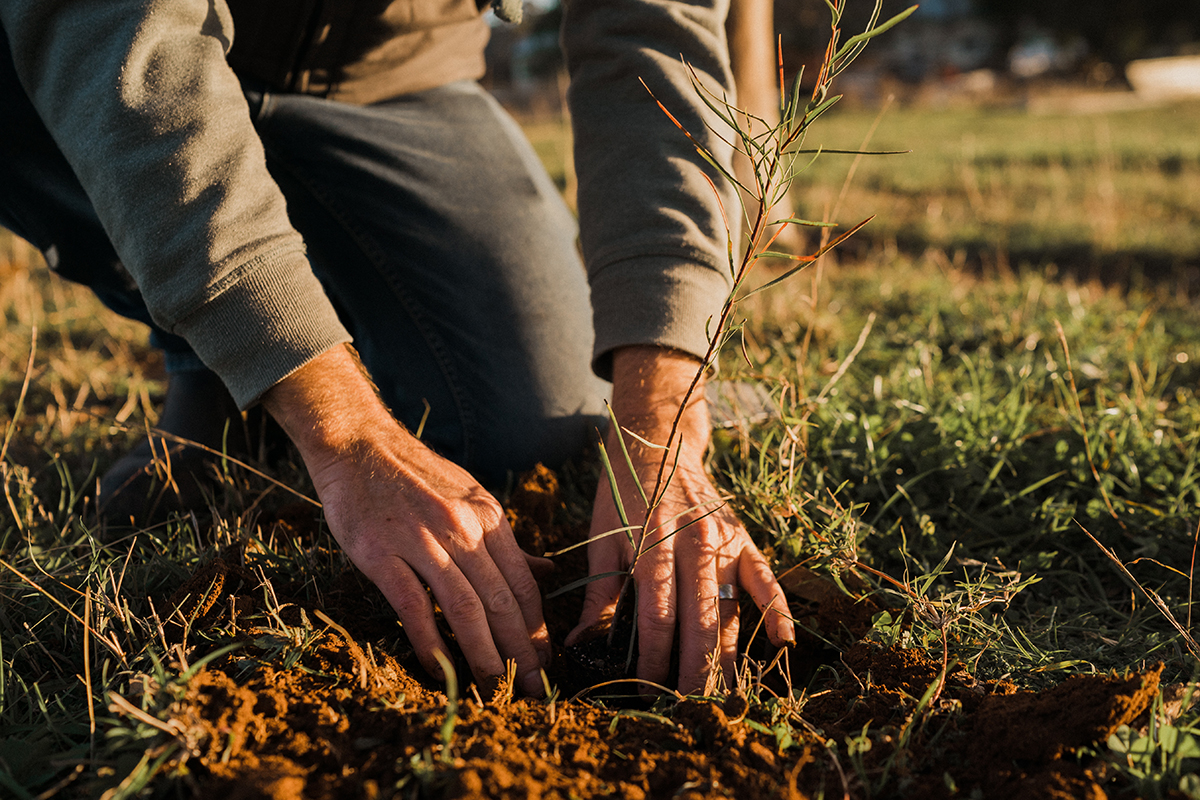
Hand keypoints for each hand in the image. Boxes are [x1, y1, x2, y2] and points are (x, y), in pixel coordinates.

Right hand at [262, 345, 550, 694]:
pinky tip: (442, 670)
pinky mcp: (381, 553)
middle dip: (522, 652)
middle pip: (501, 602)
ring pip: (465, 609)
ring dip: (485, 656)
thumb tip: (546, 570)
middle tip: (532, 691)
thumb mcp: (471, 497)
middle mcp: (462, 528)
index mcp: (488, 517)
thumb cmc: (417, 475)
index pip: (524, 583)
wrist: (359, 444)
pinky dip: (430, 642)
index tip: (544, 662)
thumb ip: (505, 539)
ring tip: (497, 690)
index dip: (537, 628)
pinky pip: (413, 606)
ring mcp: (421, 540)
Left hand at [568, 346, 794, 693]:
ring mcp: (724, 540)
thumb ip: (599, 594)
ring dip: (728, 654)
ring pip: (732, 607)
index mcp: (652, 543)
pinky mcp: (743, 537)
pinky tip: (782, 643)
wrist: (658, 438)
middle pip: (699, 619)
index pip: (656, 614)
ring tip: (724, 694)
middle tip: (688, 709)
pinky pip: (766, 578)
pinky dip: (777, 610)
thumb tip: (580, 645)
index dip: (653, 658)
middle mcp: (694, 542)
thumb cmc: (621, 492)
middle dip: (694, 669)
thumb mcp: (601, 538)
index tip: (646, 690)